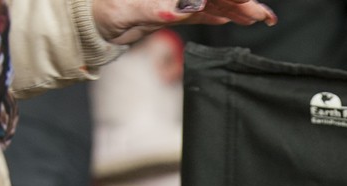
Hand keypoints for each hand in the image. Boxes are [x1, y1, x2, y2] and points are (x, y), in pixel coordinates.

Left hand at [93, 0, 277, 46]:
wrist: (84, 22)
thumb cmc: (95, 9)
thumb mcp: (121, 10)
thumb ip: (151, 10)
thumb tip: (177, 10)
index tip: (245, 1)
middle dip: (238, 1)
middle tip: (262, 14)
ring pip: (209, 1)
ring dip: (234, 9)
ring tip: (257, 17)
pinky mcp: (168, 10)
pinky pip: (198, 11)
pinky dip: (216, 14)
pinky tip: (232, 18)